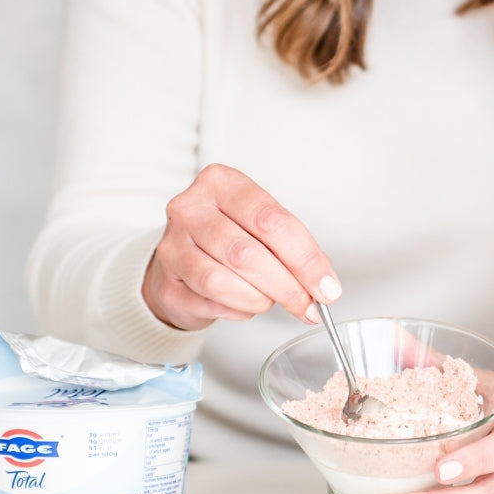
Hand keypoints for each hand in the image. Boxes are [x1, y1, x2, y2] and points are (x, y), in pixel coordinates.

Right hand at [142, 163, 339, 329]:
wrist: (182, 262)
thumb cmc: (230, 238)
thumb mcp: (263, 229)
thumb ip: (294, 251)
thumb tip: (324, 285)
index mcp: (222, 183)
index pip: (272, 221)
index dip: (306, 259)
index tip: (327, 287)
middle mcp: (191, 208)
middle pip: (247, 254)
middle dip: (287, 287)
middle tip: (307, 305)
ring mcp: (172, 245)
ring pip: (223, 282)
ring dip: (259, 299)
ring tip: (269, 300)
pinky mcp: (166, 282)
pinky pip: (210, 303)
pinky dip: (238, 310)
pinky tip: (244, 304)